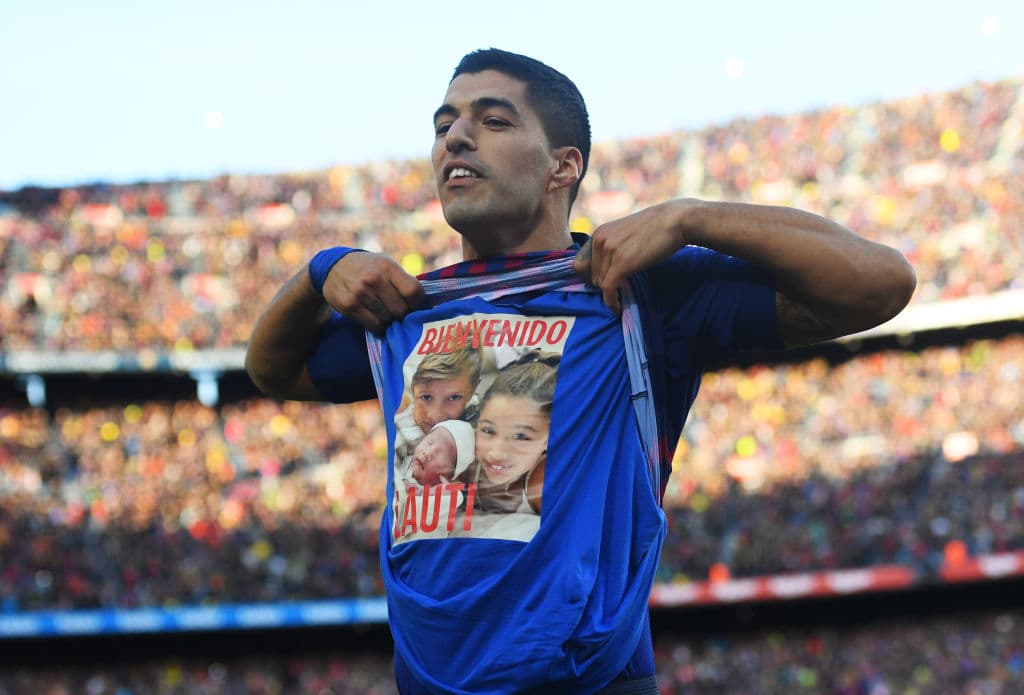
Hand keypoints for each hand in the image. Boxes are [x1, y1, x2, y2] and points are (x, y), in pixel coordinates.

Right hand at [321, 252, 424, 332]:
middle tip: (400, 313)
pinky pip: (374, 325)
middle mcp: (374, 279)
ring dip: (390, 320)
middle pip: (401, 309)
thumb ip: (403, 280)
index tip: (415, 306)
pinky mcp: (349, 306)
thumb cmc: (368, 267)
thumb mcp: (386, 264)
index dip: (418, 303)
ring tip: (387, 314)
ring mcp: (360, 293)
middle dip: (403, 314)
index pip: (413, 291)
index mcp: (388, 267)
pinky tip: (378, 320)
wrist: (333, 267)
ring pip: (388, 319)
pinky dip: (379, 326)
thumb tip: (425, 304)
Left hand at [572, 200, 689, 312]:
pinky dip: (612, 302)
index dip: (589, 276)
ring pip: (599, 283)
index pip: (580, 263)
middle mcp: (600, 240)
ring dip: (609, 293)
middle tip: (615, 291)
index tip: (602, 283)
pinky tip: (618, 308)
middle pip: (589, 275)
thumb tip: (605, 269)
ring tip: (620, 299)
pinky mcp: (622, 263)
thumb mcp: (624, 233)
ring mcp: (610, 251)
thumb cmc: (655, 228)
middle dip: (601, 285)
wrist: (674, 221)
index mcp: (598, 233)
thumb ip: (612, 247)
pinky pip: (608, 288)